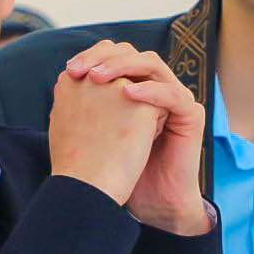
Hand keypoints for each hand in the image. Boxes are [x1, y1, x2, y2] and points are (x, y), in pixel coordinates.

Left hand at [63, 42, 212, 235]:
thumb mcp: (99, 128)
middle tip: (81, 70)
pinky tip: (126, 94)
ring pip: (152, 65)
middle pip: (133, 53)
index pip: (116, 55)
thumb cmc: (120, 168)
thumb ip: (89, 102)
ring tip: (98, 77)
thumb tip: (63, 78)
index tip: (69, 70)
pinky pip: (171, 93)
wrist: (148, 200)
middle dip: (104, 58)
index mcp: (137, 86)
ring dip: (123, 67)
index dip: (93, 56)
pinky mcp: (191, 114)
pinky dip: (149, 91)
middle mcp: (157, 87)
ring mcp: (176, 98)